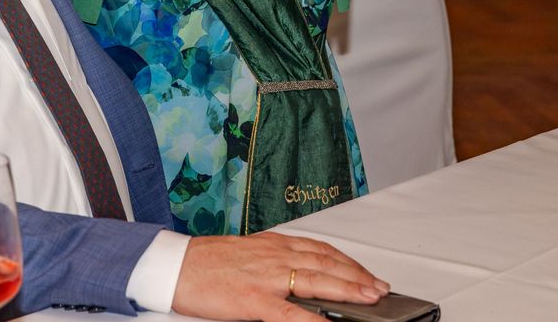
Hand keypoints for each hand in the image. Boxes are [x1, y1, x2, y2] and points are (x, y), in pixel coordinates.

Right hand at [172, 233, 389, 321]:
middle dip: (359, 277)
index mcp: (274, 244)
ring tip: (370, 299)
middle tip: (381, 289)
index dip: (350, 262)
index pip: (322, 250)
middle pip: (328, 263)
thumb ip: (275, 261)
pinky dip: (313, 319)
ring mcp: (267, 278)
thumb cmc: (207, 262)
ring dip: (349, 290)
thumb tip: (301, 272)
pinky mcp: (254, 300)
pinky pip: (290, 312)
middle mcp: (275, 256)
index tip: (368, 274)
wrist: (176, 265)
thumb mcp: (248, 254)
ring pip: (317, 280)